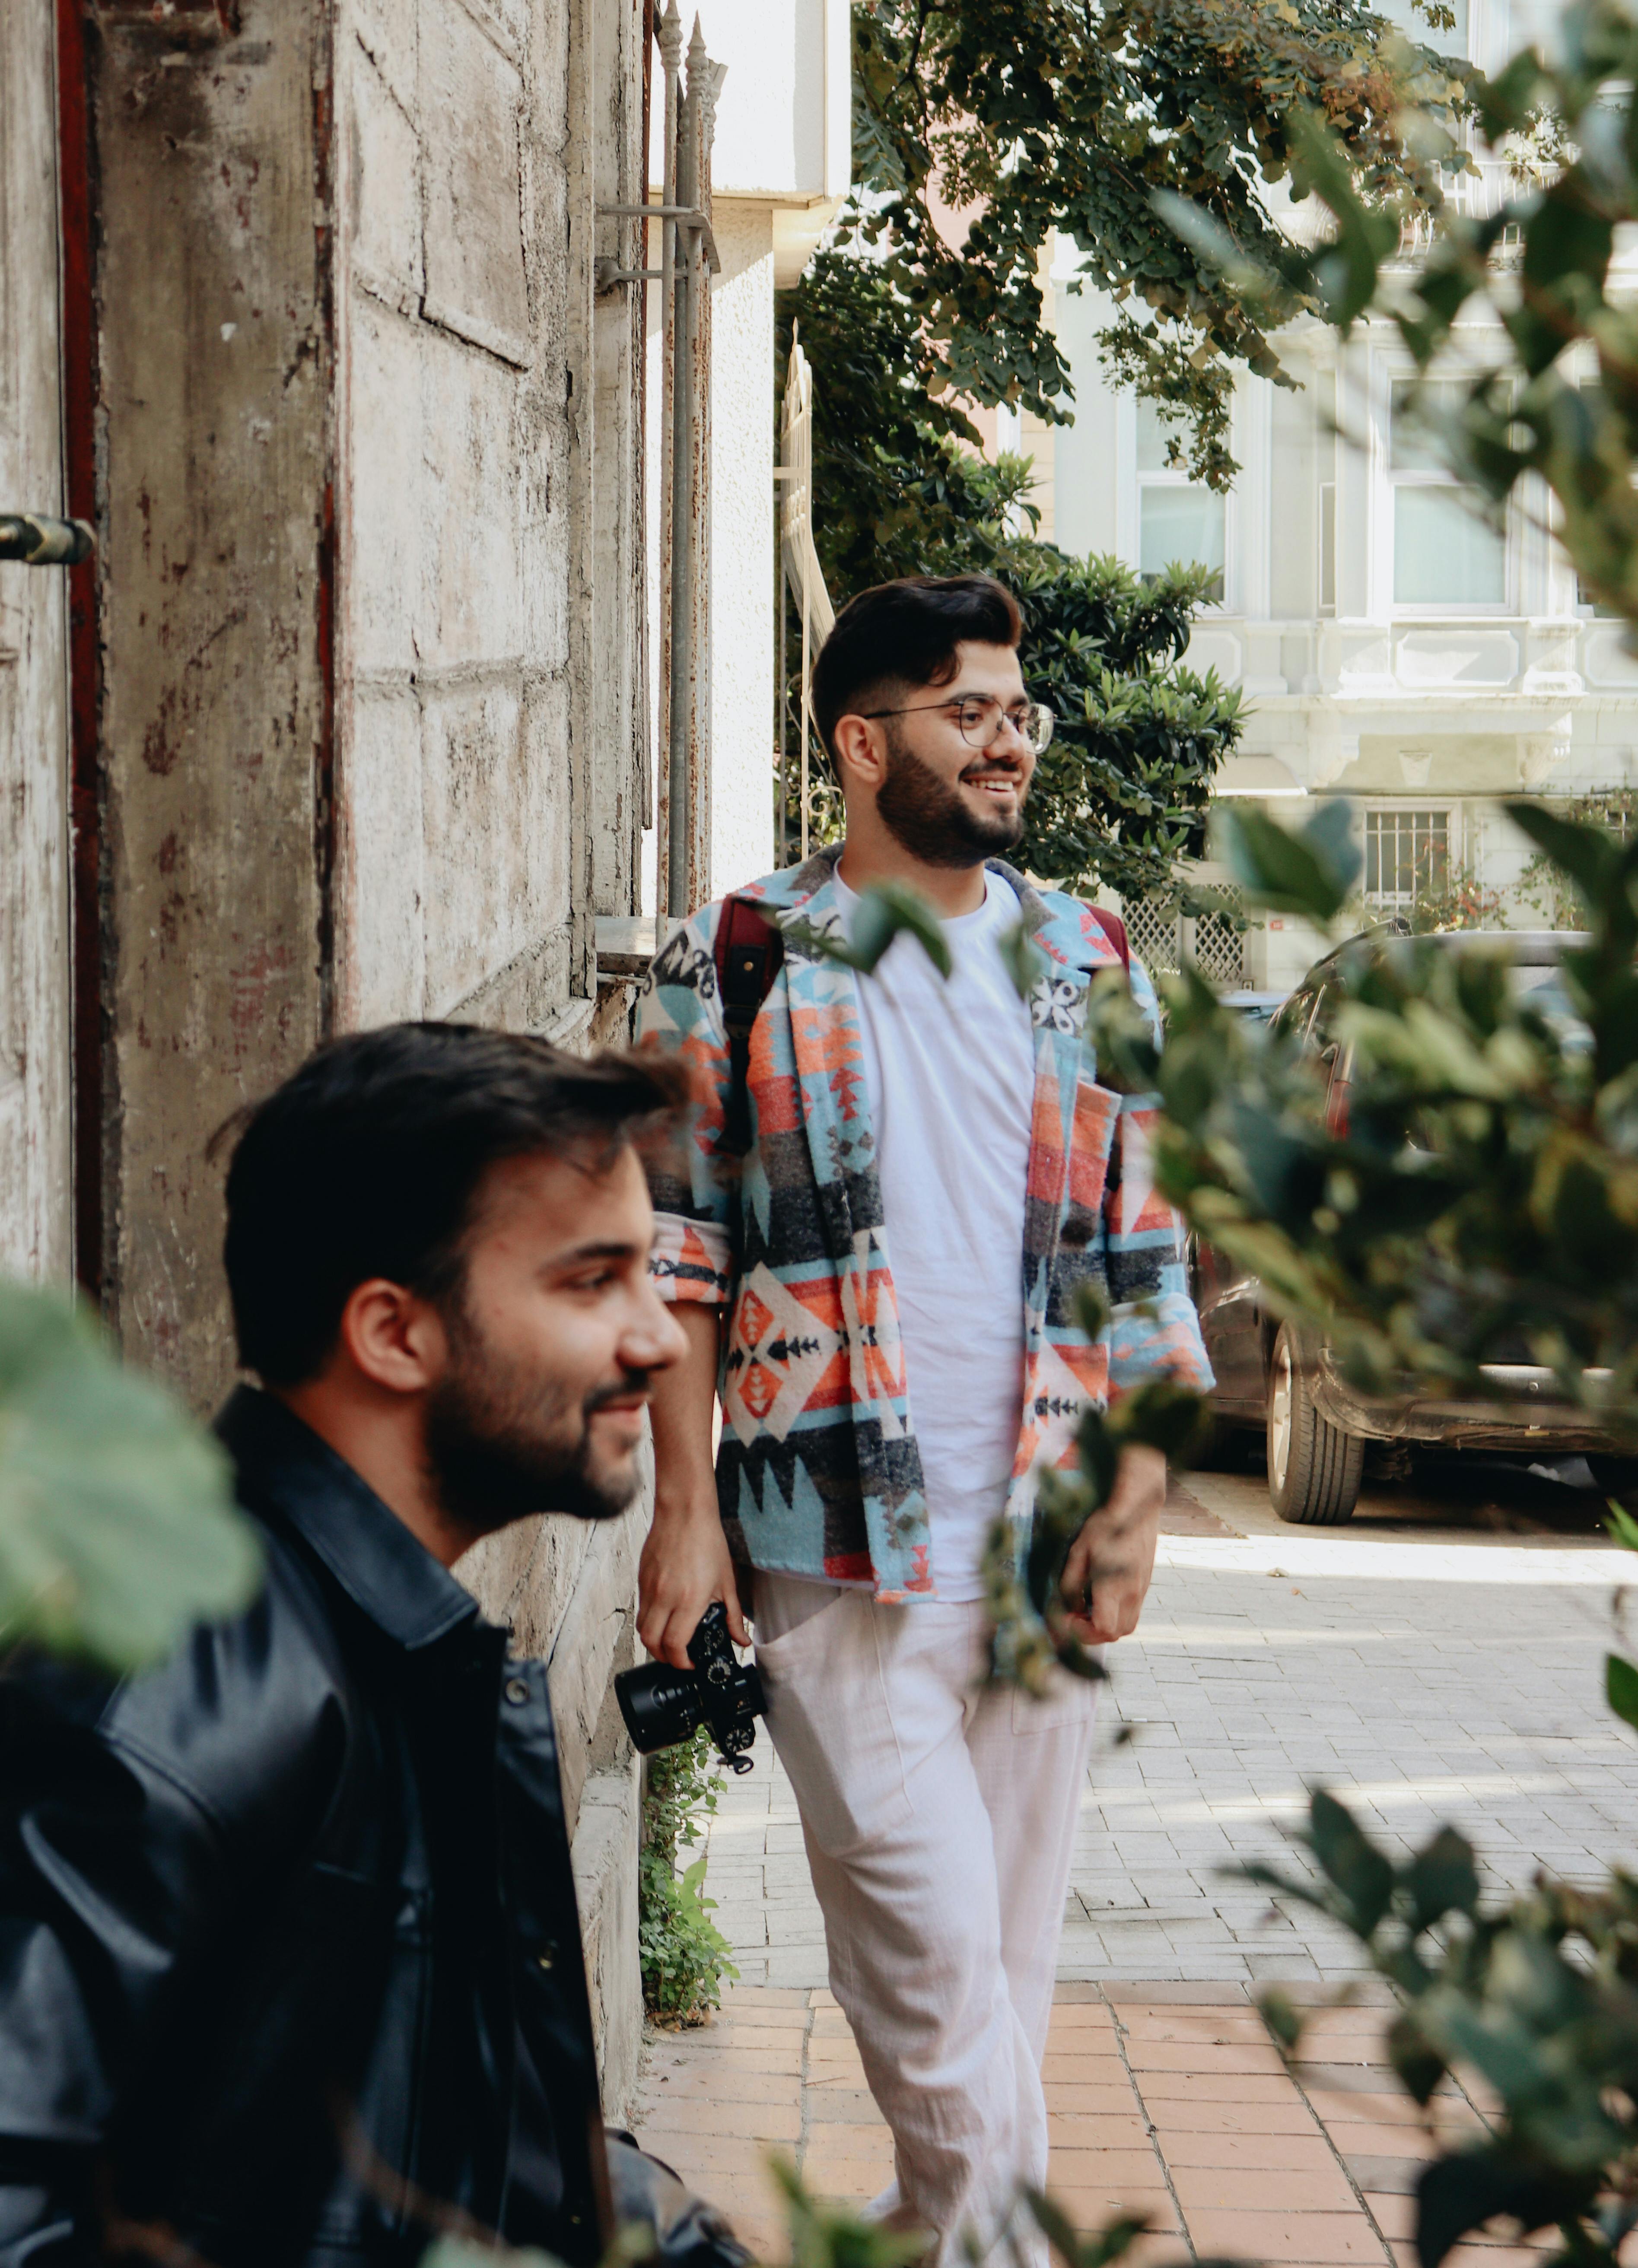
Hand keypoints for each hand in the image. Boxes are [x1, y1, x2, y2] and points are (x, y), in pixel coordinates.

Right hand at [637, 1501, 749, 1667]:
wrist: (685, 1512)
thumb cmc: (707, 1541)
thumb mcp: (727, 1582)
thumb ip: (733, 1616)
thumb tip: (741, 1640)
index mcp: (688, 1600)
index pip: (675, 1645)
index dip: (682, 1662)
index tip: (691, 1663)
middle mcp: (664, 1597)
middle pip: (651, 1643)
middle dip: (664, 1657)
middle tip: (679, 1657)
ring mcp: (649, 1588)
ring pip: (642, 1627)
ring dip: (654, 1641)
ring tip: (670, 1640)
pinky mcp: (641, 1578)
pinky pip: (641, 1608)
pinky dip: (650, 1619)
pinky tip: (666, 1614)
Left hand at [1058, 1443, 1166, 1645]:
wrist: (1135, 1506)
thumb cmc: (1103, 1526)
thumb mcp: (1077, 1553)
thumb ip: (1071, 1586)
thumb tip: (1069, 1610)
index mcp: (1114, 1586)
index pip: (1104, 1630)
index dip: (1082, 1632)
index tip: (1067, 1617)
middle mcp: (1133, 1593)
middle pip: (1117, 1634)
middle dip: (1092, 1634)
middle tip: (1074, 1616)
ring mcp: (1142, 1589)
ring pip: (1127, 1626)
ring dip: (1105, 1626)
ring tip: (1086, 1607)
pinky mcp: (1145, 1583)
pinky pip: (1132, 1611)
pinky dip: (1115, 1613)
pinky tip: (1100, 1595)